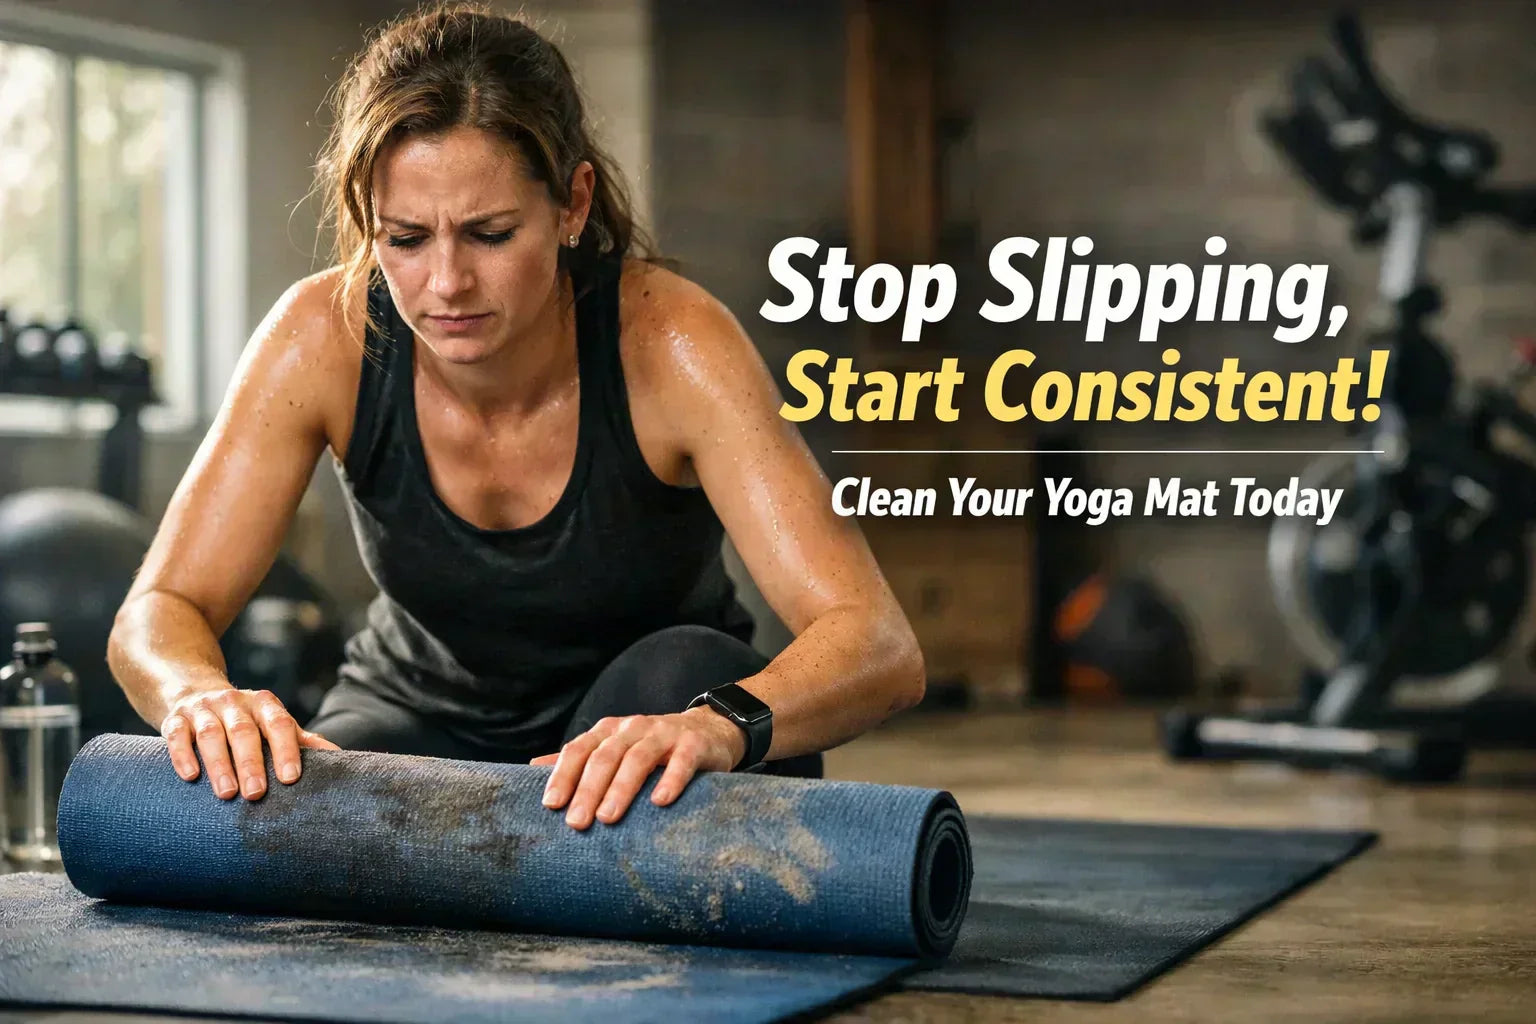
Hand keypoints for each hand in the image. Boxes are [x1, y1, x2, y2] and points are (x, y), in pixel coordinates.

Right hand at [161, 687, 338, 800]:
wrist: (193, 692)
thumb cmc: (244, 719)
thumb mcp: (272, 723)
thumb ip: (300, 740)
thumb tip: (339, 757)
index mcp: (264, 705)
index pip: (279, 724)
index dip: (286, 750)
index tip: (291, 778)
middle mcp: (234, 702)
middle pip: (244, 731)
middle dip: (251, 763)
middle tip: (257, 794)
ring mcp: (203, 709)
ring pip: (211, 735)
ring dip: (220, 764)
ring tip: (227, 794)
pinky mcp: (175, 719)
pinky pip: (177, 735)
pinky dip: (183, 755)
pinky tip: (190, 776)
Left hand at [532, 708, 745, 829]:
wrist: (708, 731)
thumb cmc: (652, 748)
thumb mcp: (614, 748)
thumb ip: (579, 758)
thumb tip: (531, 766)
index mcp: (609, 730)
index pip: (579, 749)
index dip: (563, 775)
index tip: (551, 805)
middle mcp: (633, 727)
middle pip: (605, 756)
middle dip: (588, 789)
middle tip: (576, 823)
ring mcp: (664, 733)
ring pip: (638, 758)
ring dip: (621, 788)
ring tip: (608, 818)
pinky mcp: (694, 744)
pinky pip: (681, 761)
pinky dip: (670, 780)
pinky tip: (660, 801)